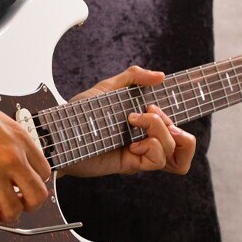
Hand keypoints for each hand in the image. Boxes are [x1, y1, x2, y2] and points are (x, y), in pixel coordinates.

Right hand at [0, 93, 50, 223]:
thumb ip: (9, 139)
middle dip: (30, 205)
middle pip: (37, 195)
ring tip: (2, 215)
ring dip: (9, 216)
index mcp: (19, 139)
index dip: (37, 183)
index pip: (44, 172)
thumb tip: (12, 151)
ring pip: (13, 210)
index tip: (29, 187)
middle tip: (22, 206)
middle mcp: (10, 158)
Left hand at [59, 66, 196, 177]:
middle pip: (183, 139)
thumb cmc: (78, 115)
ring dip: (158, 129)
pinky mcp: (131, 165)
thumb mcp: (106, 89)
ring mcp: (139, 154)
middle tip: (148, 112)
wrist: (59, 135)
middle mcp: (145, 141)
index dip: (182, 122)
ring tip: (134, 122)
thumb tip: (161, 76)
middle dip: (168, 120)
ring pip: (172, 148)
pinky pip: (158, 160)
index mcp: (143, 125)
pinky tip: (132, 143)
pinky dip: (150, 147)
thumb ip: (133, 77)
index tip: (173, 106)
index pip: (177, 129)